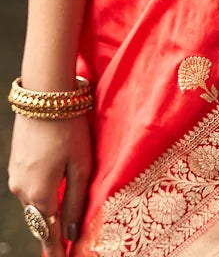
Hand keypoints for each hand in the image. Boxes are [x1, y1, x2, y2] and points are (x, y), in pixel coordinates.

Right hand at [8, 114, 92, 255]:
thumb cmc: (69, 128)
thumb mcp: (81, 165)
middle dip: (51, 235)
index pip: (49, 233)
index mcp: (41, 194)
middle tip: (63, 250)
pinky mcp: (15, 164)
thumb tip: (74, 233)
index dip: (57, 250)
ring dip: (46, 214)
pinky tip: (50, 196)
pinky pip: (29, 188)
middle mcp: (22, 191)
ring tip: (60, 228)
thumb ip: (77, 200)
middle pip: (39, 220)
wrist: (44, 98)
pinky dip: (40, 196)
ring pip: (33, 204)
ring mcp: (15, 177)